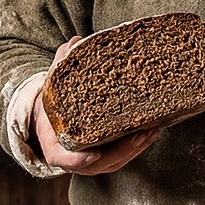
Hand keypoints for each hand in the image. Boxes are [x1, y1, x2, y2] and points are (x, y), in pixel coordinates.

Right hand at [31, 35, 159, 175]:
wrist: (51, 124)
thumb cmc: (52, 108)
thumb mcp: (51, 89)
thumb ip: (60, 67)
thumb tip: (76, 42)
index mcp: (56, 148)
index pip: (67, 159)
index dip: (79, 159)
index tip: (94, 152)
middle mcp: (76, 160)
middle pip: (101, 162)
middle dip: (123, 150)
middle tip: (140, 134)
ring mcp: (93, 162)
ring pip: (116, 161)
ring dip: (137, 148)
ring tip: (153, 130)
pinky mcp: (107, 158)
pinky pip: (124, 157)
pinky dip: (138, 146)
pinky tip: (153, 131)